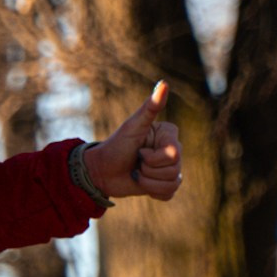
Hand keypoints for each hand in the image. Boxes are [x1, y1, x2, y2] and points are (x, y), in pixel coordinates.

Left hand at [83, 81, 183, 200]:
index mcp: (169, 134)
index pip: (173, 154)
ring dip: (148, 182)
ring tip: (137, 172)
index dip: (152, 157)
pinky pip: (169, 193)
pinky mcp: (165, 184)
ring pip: (172, 183)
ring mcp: (171, 168)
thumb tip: (164, 83)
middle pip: (174, 170)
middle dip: (148, 170)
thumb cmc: (116, 146)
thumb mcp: (132, 126)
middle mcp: (174, 150)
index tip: (138, 150)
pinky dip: (152, 191)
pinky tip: (142, 183)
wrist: (102, 170)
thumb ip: (149, 107)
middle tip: (136, 161)